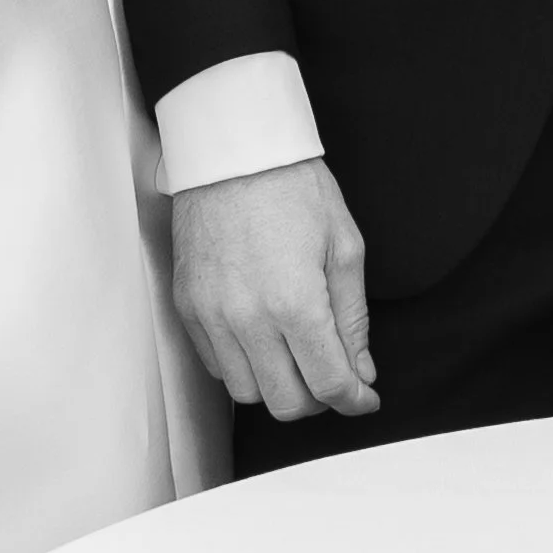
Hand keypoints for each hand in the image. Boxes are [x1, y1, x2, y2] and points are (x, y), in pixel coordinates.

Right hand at [171, 159, 379, 423]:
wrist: (233, 150)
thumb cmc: (292, 186)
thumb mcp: (344, 245)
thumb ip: (353, 317)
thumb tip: (360, 370)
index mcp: (295, 303)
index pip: (328, 384)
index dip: (354, 400)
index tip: (364, 398)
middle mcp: (248, 319)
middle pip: (285, 403)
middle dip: (318, 399)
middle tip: (334, 375)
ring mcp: (211, 316)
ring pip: (247, 392)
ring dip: (278, 385)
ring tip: (296, 355)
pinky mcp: (188, 307)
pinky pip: (216, 365)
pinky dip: (243, 365)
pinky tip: (263, 339)